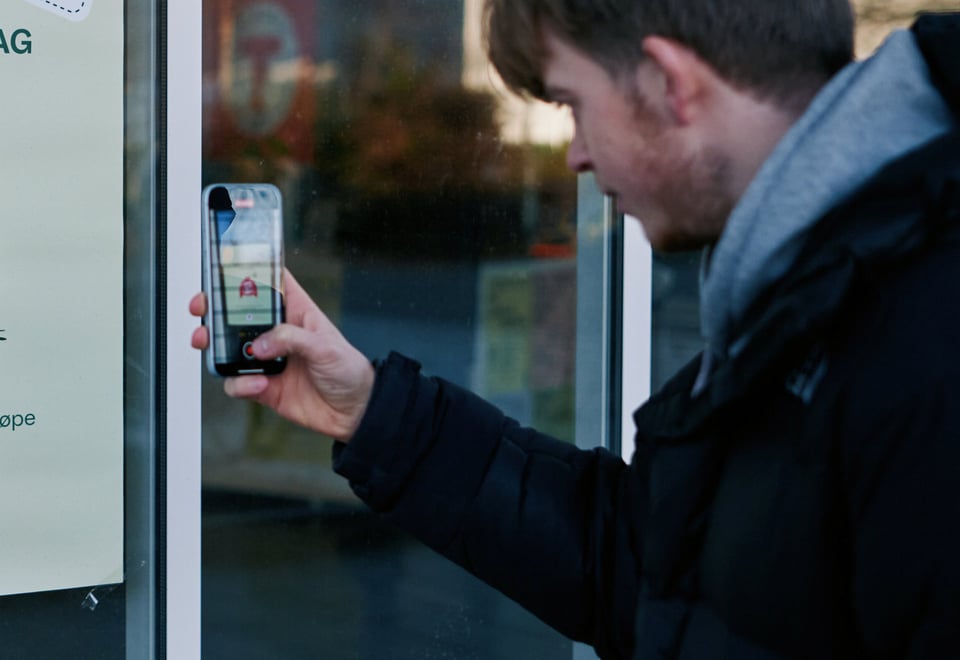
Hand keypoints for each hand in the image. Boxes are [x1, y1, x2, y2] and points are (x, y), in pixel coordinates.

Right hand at [190, 270, 374, 441]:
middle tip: (202, 307)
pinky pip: (238, 383)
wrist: (354, 412)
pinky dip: (240, 384)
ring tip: (211, 345)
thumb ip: (291, 339)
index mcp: (296, 313)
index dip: (250, 271)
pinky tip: (258, 384)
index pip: (270, 283)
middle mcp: (278, 334)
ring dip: (215, 347)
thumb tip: (260, 344)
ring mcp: (268, 360)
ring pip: (229, 348)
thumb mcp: (326, 347)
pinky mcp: (263, 386)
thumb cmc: (350, 371)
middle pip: (238, 315)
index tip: (226, 265)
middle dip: (216, 309)